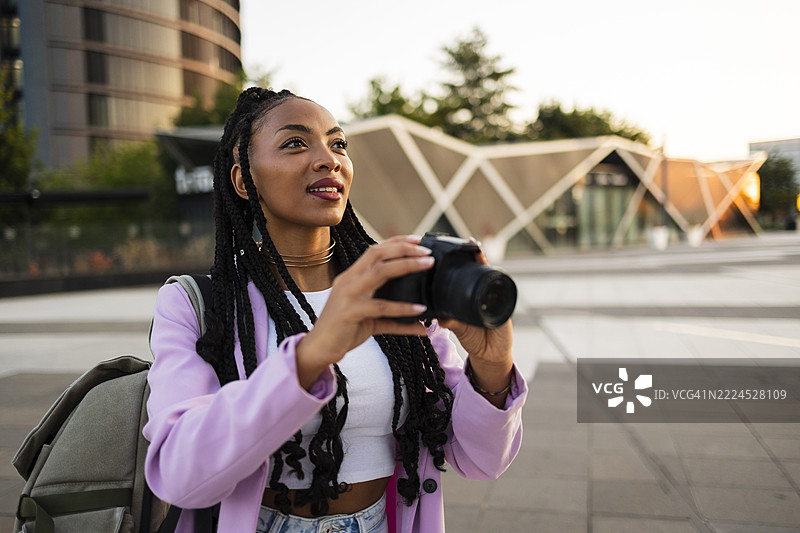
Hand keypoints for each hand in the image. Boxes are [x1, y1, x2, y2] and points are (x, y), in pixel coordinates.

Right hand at [295, 235, 433, 388]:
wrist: (319, 349)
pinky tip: (419, 309)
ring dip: (406, 266)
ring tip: (427, 265)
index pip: (374, 250)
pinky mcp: (349, 312)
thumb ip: (394, 318)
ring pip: (379, 272)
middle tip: (427, 252)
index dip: (396, 242)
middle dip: (403, 249)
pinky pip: (380, 307)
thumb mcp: (371, 320)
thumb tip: (422, 323)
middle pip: (377, 254)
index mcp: (351, 277)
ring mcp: (347, 295)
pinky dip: (402, 307)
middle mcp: (348, 281)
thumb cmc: (344, 331)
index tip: (418, 240)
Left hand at [438, 245, 513, 404]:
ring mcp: (496, 300)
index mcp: (472, 297)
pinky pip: (500, 294)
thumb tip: (436, 315)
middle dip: (477, 256)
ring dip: (485, 263)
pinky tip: (491, 271)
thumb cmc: (474, 338)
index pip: (469, 275)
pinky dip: (496, 283)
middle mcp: (485, 295)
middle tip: (471, 242)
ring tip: (478, 250)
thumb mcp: (458, 327)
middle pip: (481, 271)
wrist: (490, 355)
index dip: (465, 262)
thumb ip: (449, 320)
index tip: (459, 247)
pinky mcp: (504, 309)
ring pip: (491, 278)